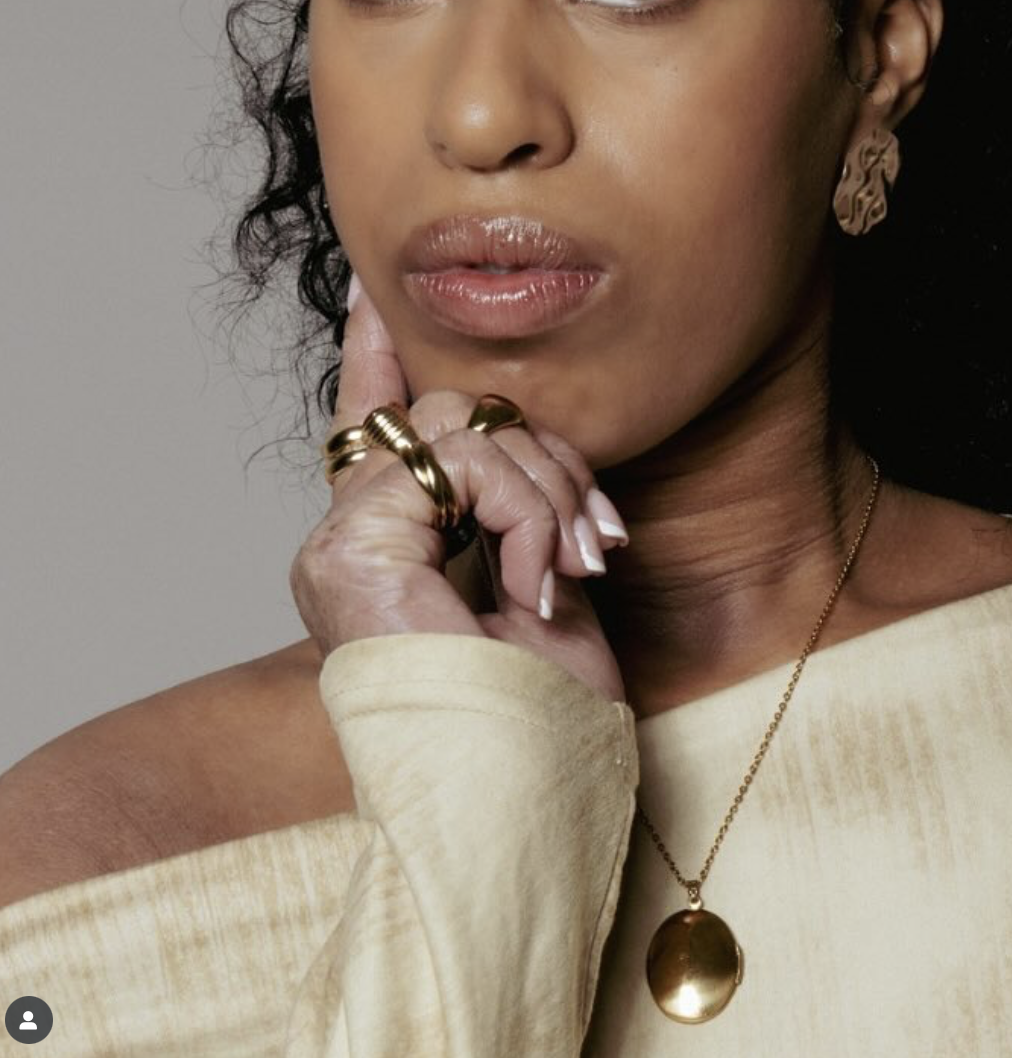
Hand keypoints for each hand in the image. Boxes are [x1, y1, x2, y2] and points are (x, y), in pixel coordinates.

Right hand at [288, 278, 629, 703]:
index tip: (376, 289)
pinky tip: (535, 587)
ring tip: (570, 573)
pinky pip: (458, 467)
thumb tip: (513, 425)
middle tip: (596, 541)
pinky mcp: (348, 551)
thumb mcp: (545, 572)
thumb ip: (517, 496)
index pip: (376, 417)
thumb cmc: (541, 710)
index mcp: (396, 536)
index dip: (378, 349)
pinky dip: (522, 517)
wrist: (528, 795)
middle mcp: (356, 532)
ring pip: (464, 429)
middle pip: (456, 413)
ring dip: (547, 495)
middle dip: (550, 461)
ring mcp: (343, 543)